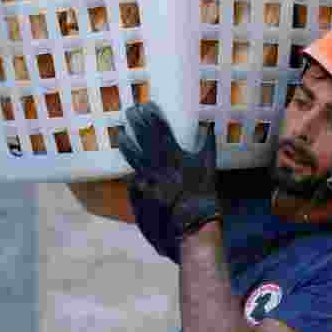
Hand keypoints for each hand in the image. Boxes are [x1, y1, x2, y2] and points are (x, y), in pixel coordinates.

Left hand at [117, 102, 219, 237]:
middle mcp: (156, 165)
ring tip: (122, 134)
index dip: (151, 114)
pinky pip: (132, 180)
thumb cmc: (204, 197)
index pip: (159, 129)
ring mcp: (145, 180)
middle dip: (135, 122)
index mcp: (174, 156)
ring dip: (126, 143)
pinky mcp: (138, 195)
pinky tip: (132, 170)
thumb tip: (209, 126)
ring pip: (131, 157)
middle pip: (142, 138)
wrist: (192, 228)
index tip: (145, 104)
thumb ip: (208, 146)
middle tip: (130, 110)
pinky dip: (133, 173)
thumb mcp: (209, 168)